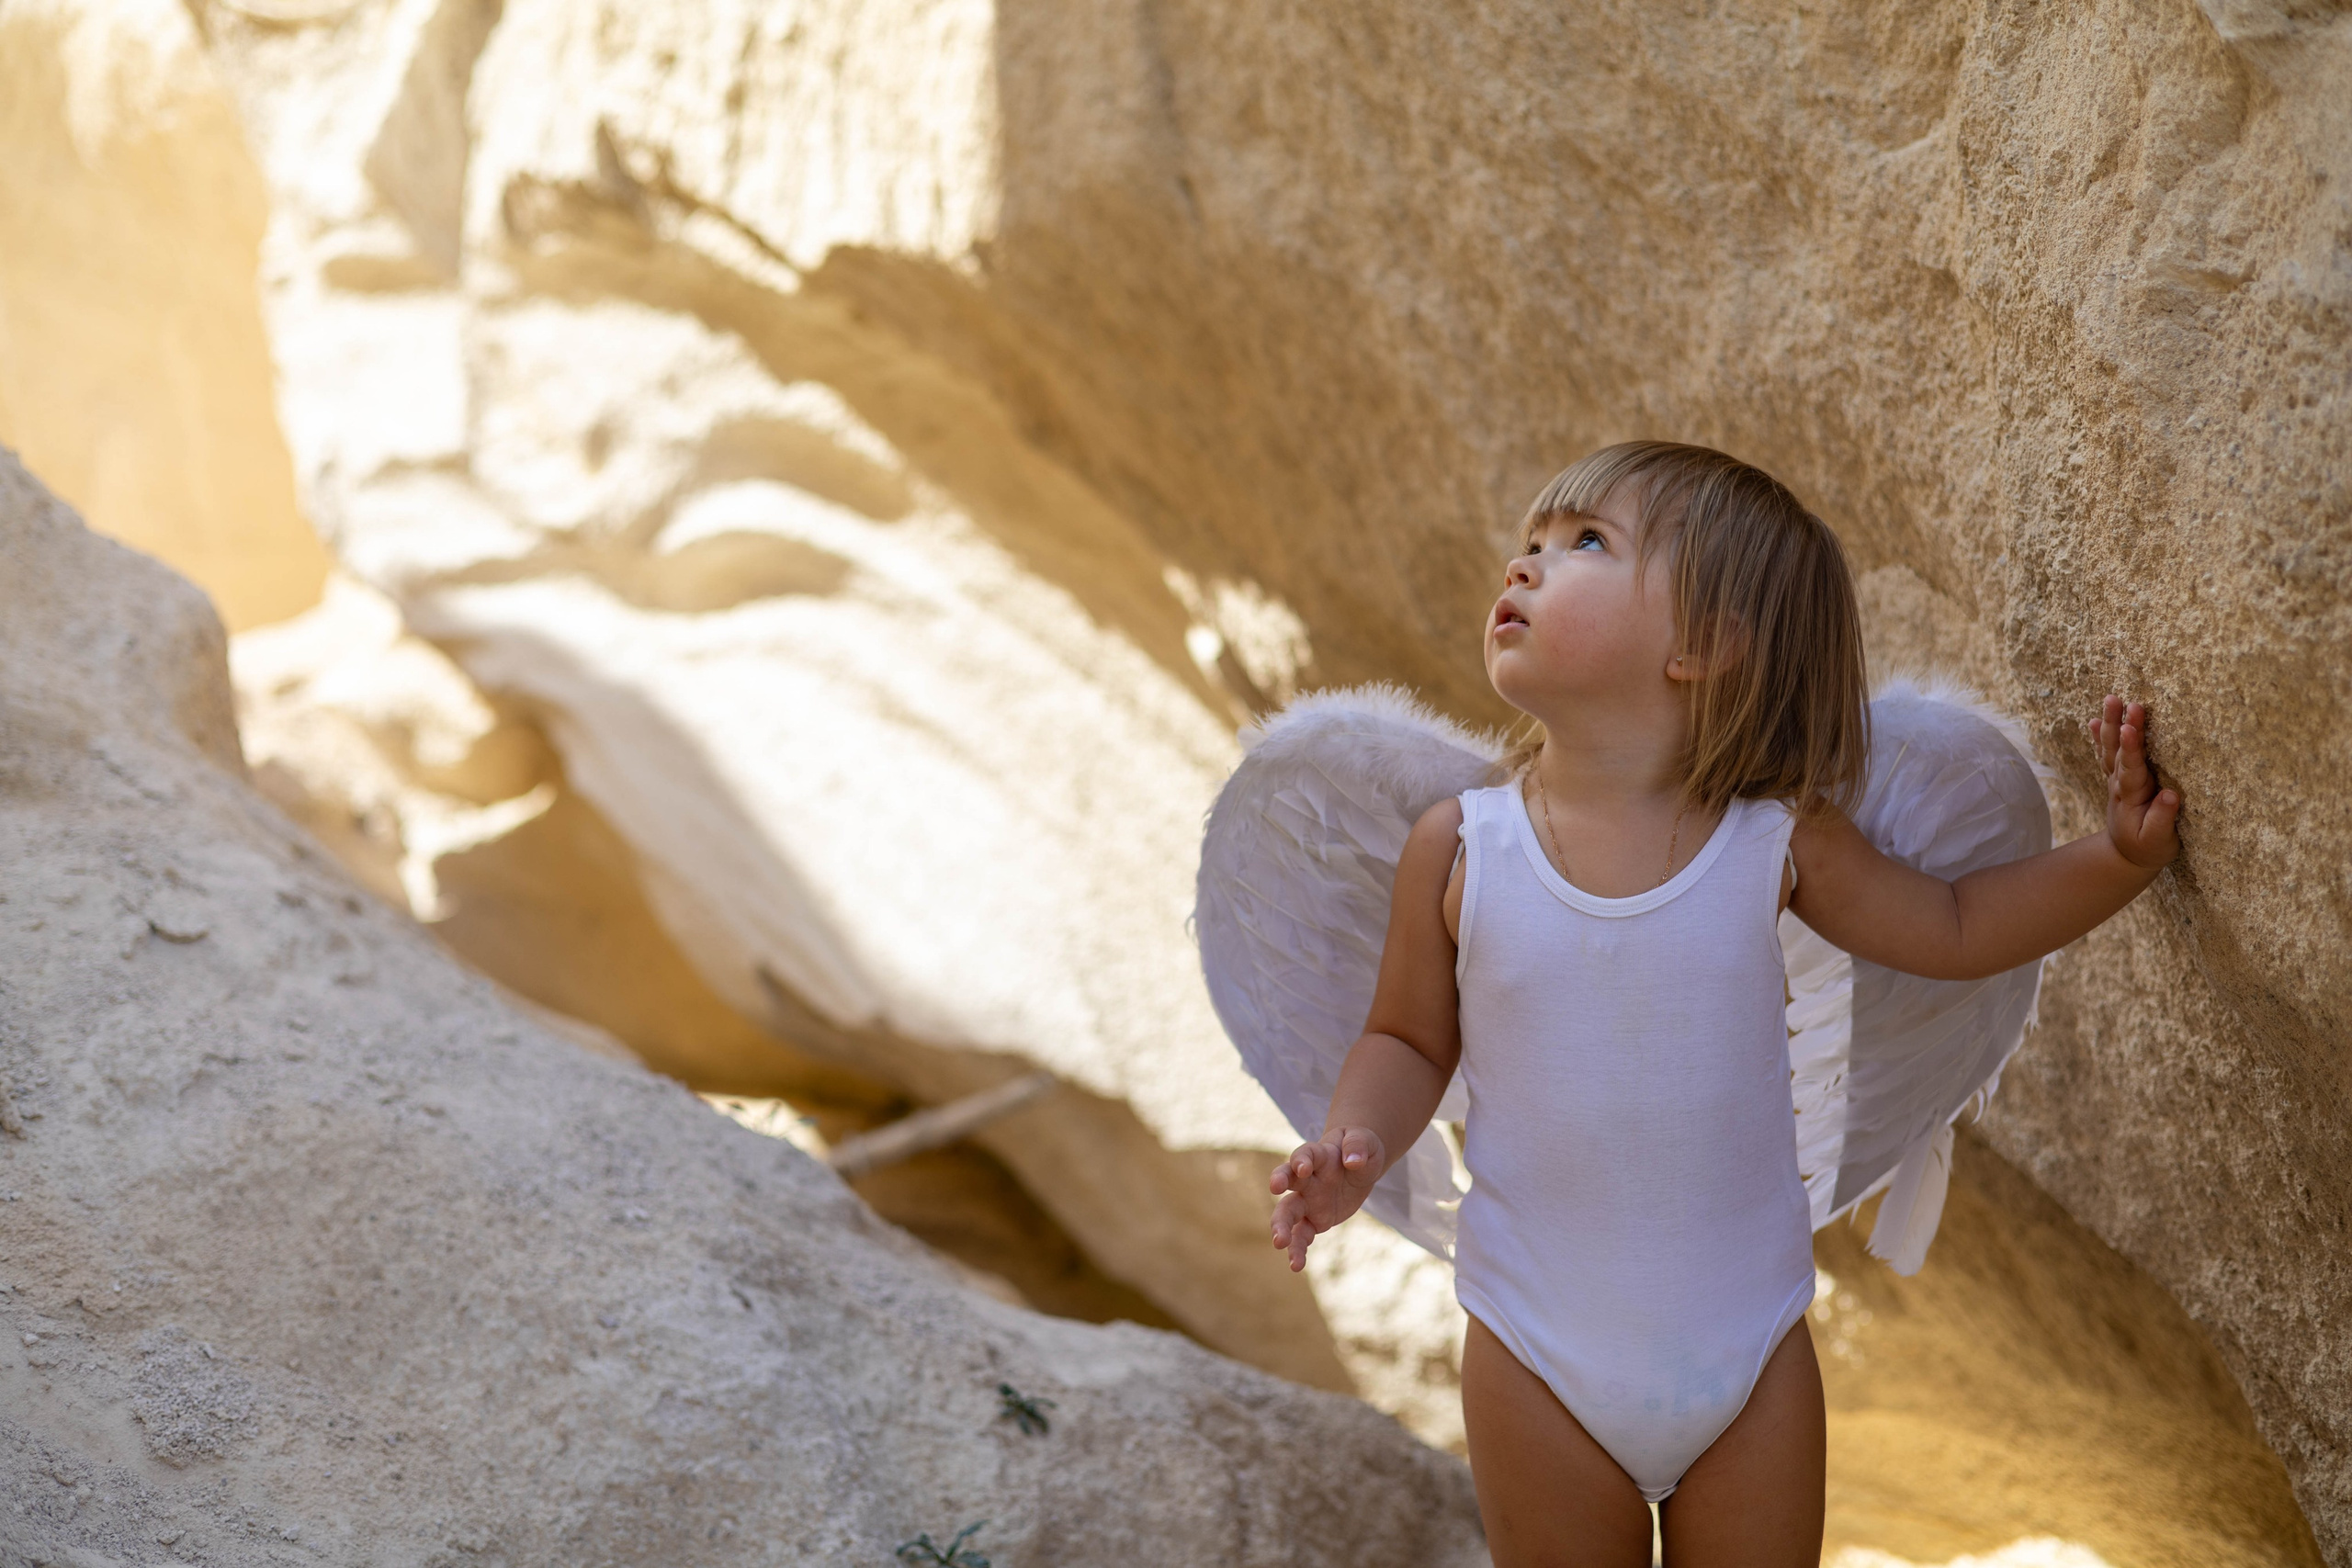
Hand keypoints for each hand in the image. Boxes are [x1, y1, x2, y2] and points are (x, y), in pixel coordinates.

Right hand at [1268, 1128, 1385, 1272]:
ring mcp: (1308, 1200)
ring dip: (1280, 1226)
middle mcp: (1308, 1178)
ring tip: (1279, 1243)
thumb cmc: (1359, 1148)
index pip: (1305, 1154)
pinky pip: (1302, 1235)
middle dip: (1279, 1183)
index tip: (1301, 1168)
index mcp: (1319, 1155)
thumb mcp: (1365, 1142)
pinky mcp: (1314, 1220)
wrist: (1359, 1163)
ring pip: (1287, 1212)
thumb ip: (1358, 1146)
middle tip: (1274, 1189)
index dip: (1301, 1160)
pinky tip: (1296, 1264)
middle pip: (1287, 1179)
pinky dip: (1298, 1249)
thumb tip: (1353, 1161)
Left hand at [2085, 695, 2180, 869]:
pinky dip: (2101, 738)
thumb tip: (2170, 794)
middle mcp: (2120, 784)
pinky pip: (2108, 755)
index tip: (2129, 727)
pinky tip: (2095, 720)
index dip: (2130, 747)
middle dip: (2120, 724)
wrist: (2126, 855)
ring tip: (2110, 698)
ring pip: (2111, 749)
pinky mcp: (2119, 779)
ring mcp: (2117, 780)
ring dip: (2110, 723)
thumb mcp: (2158, 841)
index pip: (2130, 768)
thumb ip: (2162, 819)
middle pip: (2119, 751)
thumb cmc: (2148, 848)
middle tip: (2123, 700)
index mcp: (2132, 797)